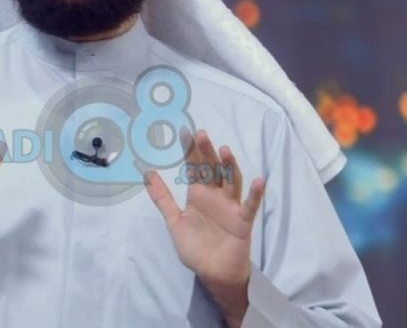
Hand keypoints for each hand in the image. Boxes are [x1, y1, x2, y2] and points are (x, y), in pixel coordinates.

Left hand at [144, 129, 265, 326]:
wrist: (213, 274)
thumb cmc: (196, 247)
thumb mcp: (174, 221)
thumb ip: (162, 198)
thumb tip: (147, 173)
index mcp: (198, 195)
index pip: (194, 168)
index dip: (190, 151)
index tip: (185, 132)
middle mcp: (215, 196)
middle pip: (212, 169)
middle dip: (207, 152)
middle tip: (201, 134)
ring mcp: (230, 206)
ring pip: (231, 182)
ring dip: (229, 167)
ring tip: (224, 151)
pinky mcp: (242, 221)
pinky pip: (249, 205)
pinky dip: (254, 194)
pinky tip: (259, 180)